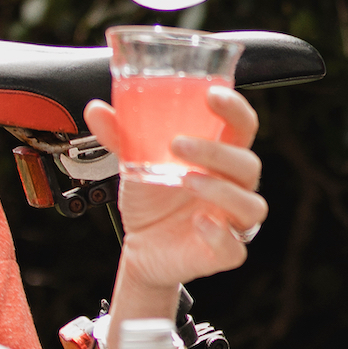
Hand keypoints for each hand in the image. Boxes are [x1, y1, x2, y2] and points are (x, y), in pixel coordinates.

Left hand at [88, 83, 265, 289]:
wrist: (141, 247)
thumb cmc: (152, 200)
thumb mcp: (136, 164)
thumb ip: (122, 136)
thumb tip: (97, 110)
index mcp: (220, 157)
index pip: (243, 126)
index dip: (235, 109)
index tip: (212, 95)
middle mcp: (233, 186)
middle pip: (247, 164)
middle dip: (216, 151)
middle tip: (177, 144)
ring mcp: (232, 221)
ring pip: (250, 205)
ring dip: (221, 190)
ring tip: (185, 180)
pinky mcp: (224, 252)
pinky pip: (234, 247)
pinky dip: (218, 234)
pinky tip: (198, 223)